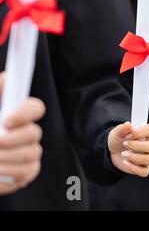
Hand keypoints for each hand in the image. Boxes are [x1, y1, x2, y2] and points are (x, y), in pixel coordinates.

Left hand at [0, 73, 44, 194]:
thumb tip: (6, 81)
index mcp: (15, 115)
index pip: (36, 108)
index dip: (26, 113)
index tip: (7, 121)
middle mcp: (26, 133)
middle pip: (35, 133)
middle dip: (11, 141)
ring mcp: (28, 153)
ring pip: (31, 154)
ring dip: (5, 159)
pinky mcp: (25, 172)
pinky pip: (26, 173)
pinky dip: (6, 174)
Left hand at [108, 122, 148, 177]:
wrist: (113, 152)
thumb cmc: (119, 140)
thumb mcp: (117, 133)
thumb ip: (122, 128)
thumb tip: (128, 125)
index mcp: (147, 134)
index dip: (141, 132)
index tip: (130, 134)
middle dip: (136, 146)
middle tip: (124, 144)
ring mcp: (147, 157)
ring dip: (135, 157)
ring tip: (123, 154)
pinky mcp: (143, 168)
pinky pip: (144, 171)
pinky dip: (134, 168)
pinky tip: (125, 162)